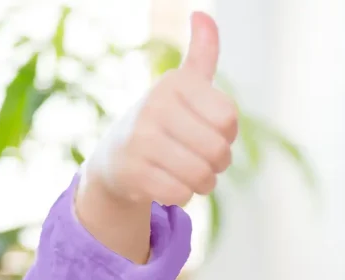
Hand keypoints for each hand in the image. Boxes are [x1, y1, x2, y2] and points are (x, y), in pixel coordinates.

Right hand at [81, 11, 237, 209]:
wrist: (115, 158)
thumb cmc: (162, 121)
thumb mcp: (182, 85)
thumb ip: (201, 54)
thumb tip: (202, 15)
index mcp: (174, 83)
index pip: (229, 120)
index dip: (226, 135)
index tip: (206, 130)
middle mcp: (154, 105)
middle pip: (218, 152)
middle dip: (216, 164)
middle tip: (198, 158)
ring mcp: (140, 139)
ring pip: (202, 177)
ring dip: (201, 183)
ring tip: (184, 172)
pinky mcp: (132, 172)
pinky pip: (180, 194)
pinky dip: (180, 195)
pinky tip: (164, 183)